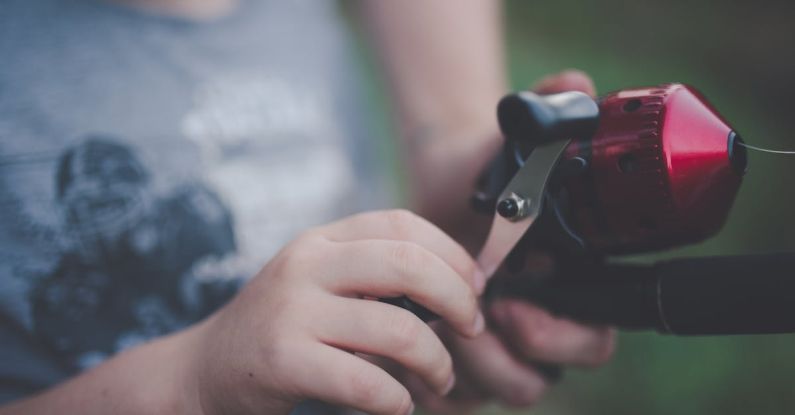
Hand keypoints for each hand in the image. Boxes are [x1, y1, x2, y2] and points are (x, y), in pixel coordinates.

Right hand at [182, 210, 484, 414]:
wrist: (205, 369)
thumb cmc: (283, 328)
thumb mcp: (321, 282)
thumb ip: (374, 275)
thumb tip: (460, 284)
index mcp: (322, 240)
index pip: (403, 224)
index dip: (453, 254)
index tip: (474, 288)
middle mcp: (306, 264)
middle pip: (409, 264)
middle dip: (458, 299)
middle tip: (470, 329)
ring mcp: (292, 311)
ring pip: (398, 329)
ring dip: (437, 362)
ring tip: (441, 378)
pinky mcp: (283, 361)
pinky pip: (367, 382)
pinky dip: (398, 400)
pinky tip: (400, 405)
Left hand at [403, 70, 616, 412]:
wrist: (438, 190)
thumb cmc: (483, 171)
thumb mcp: (512, 141)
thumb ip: (548, 112)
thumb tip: (575, 85)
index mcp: (570, 287)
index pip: (592, 339)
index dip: (561, 337)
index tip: (514, 305)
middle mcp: (540, 325)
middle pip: (543, 378)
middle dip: (505, 360)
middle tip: (472, 320)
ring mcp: (499, 347)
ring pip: (498, 391)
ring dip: (466, 368)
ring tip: (432, 324)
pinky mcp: (458, 358)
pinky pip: (455, 395)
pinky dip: (431, 381)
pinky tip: (406, 341)